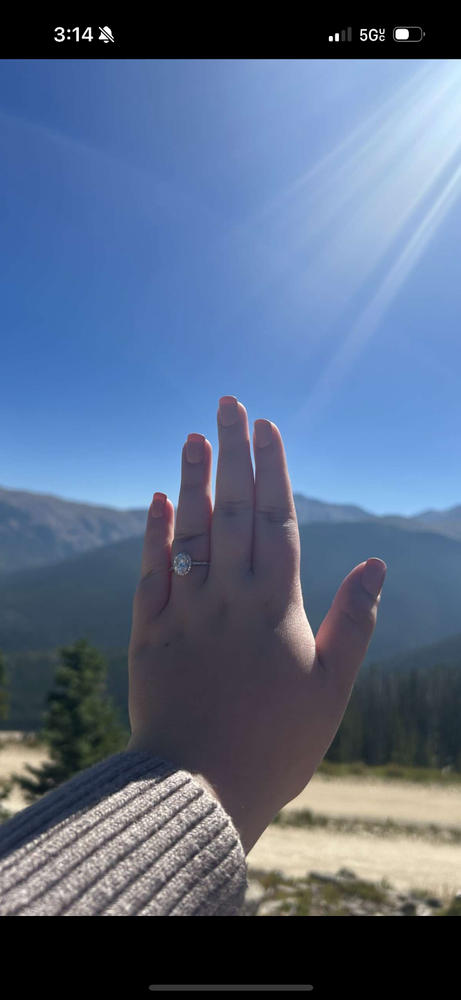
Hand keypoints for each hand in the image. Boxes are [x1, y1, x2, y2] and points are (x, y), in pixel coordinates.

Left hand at [126, 396, 385, 853]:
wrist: (199, 792)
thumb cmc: (278, 745)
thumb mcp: (332, 688)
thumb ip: (354, 622)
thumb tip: (376, 564)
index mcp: (276, 608)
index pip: (276, 520)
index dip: (273, 469)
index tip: (268, 426)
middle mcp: (229, 598)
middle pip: (234, 511)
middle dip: (234, 453)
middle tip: (230, 404)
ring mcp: (185, 613)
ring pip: (190, 532)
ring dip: (193, 480)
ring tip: (194, 435)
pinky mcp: (149, 634)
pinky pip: (150, 573)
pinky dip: (153, 534)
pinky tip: (157, 498)